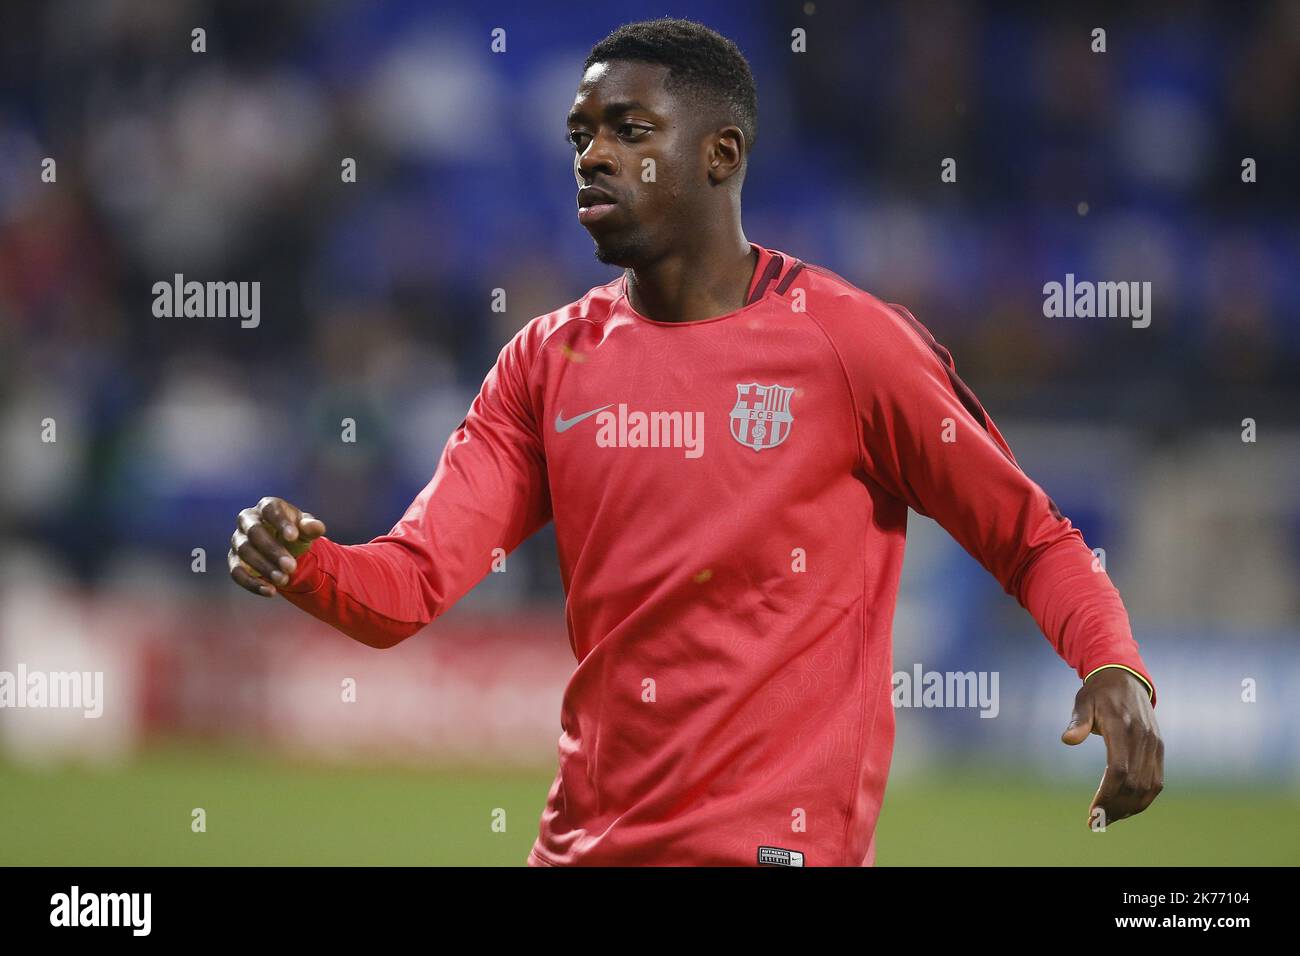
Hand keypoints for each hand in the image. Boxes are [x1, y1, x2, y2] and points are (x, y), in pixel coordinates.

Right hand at [228, 496, 327, 597]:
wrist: (285, 546)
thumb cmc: (296, 532)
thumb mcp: (307, 529)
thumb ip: (312, 527)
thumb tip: (317, 528)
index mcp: (267, 507)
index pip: (270, 510)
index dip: (280, 523)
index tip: (293, 536)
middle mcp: (248, 520)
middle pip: (254, 532)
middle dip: (272, 550)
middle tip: (291, 566)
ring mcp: (238, 540)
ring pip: (245, 552)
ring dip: (264, 567)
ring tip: (284, 580)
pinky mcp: (234, 560)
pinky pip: (237, 572)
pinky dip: (252, 583)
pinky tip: (270, 591)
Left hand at [1061, 667, 1163, 827]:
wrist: (1125, 677)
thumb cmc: (1098, 692)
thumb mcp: (1082, 701)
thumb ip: (1077, 722)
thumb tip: (1067, 740)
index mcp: (1122, 726)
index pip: (1119, 769)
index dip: (1107, 794)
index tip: (1093, 810)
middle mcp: (1142, 737)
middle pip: (1133, 783)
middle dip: (1115, 807)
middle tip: (1096, 821)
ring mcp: (1154, 744)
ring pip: (1148, 786)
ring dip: (1129, 807)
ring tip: (1108, 818)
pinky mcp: (1159, 748)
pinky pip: (1156, 780)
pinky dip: (1144, 799)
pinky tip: (1126, 808)